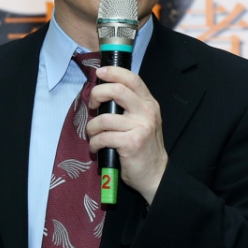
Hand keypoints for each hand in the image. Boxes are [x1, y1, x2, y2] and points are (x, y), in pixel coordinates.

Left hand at [86, 66, 167, 203]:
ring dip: (92, 128)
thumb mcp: (143, 121)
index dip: (114, 72)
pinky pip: (103, 137)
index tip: (100, 73)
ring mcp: (140, 127)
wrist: (155, 174)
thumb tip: (104, 93)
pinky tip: (96, 148)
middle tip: (92, 105)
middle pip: (117, 91)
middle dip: (97, 94)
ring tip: (93, 135)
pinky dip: (94, 143)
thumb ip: (130, 106)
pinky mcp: (131, 143)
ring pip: (104, 118)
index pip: (132, 79)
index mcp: (149, 103)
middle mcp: (147, 112)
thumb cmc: (144, 148)